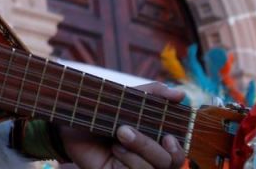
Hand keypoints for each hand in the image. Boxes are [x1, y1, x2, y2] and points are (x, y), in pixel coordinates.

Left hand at [58, 83, 187, 168]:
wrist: (73, 120)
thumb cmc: (105, 108)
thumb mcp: (130, 97)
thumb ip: (155, 93)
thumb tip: (181, 94)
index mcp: (157, 141)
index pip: (178, 152)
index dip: (178, 148)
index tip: (168, 137)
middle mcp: (150, 159)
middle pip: (169, 163)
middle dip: (148, 146)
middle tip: (124, 130)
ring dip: (136, 151)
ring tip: (118, 135)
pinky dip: (127, 160)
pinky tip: (114, 150)